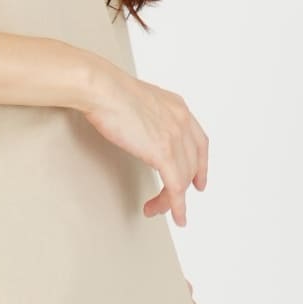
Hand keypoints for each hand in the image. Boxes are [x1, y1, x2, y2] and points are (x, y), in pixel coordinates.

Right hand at [80, 64, 207, 226]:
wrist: (101, 88)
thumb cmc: (108, 90)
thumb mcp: (138, 101)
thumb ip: (147, 116)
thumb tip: (139, 129)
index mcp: (177, 107)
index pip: (199, 142)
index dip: (201, 165)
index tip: (198, 181)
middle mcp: (182, 121)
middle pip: (192, 163)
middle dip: (184, 186)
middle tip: (172, 202)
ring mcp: (175, 136)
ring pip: (183, 178)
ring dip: (172, 200)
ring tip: (156, 208)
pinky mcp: (163, 152)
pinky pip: (176, 187)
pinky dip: (176, 206)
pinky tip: (176, 216)